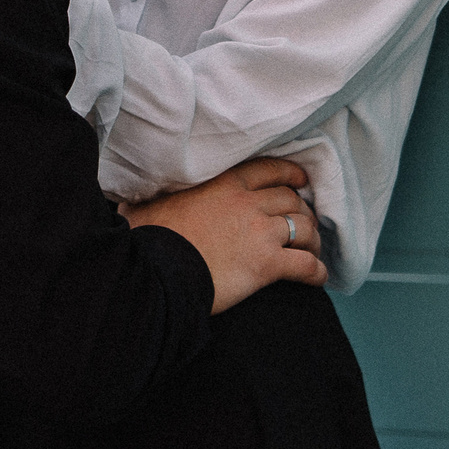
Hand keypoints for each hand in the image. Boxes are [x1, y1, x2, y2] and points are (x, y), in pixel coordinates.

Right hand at [122, 158, 328, 312]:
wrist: (156, 273)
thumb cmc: (148, 239)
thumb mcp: (149, 203)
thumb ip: (156, 195)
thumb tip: (131, 199)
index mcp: (224, 183)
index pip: (269, 170)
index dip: (291, 176)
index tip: (301, 182)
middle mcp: (248, 203)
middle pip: (291, 200)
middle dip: (303, 212)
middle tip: (305, 224)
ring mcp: (260, 232)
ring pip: (304, 229)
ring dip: (312, 240)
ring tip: (312, 251)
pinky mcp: (267, 264)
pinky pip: (305, 264)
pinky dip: (316, 271)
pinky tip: (317, 277)